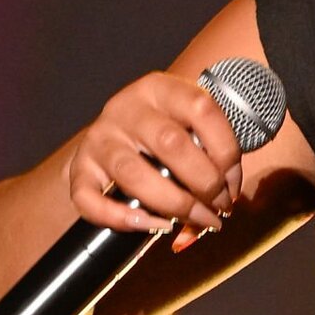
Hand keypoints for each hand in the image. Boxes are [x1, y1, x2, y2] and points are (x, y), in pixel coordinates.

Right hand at [65, 73, 241, 253]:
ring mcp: (100, 139)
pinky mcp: (80, 168)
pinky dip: (121, 219)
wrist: (118, 129)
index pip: (201, 109)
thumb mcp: (190, 120)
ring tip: (199, 220)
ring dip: (174, 204)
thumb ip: (211, 147)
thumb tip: (229, 193)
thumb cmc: (167, 129)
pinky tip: (155, 226)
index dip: (226, 151)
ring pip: (133, 174)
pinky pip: (89, 199)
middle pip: (170, 144)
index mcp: (160, 88)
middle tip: (220, 206)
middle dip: (204, 183)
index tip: (234, 183)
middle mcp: (126, 109)